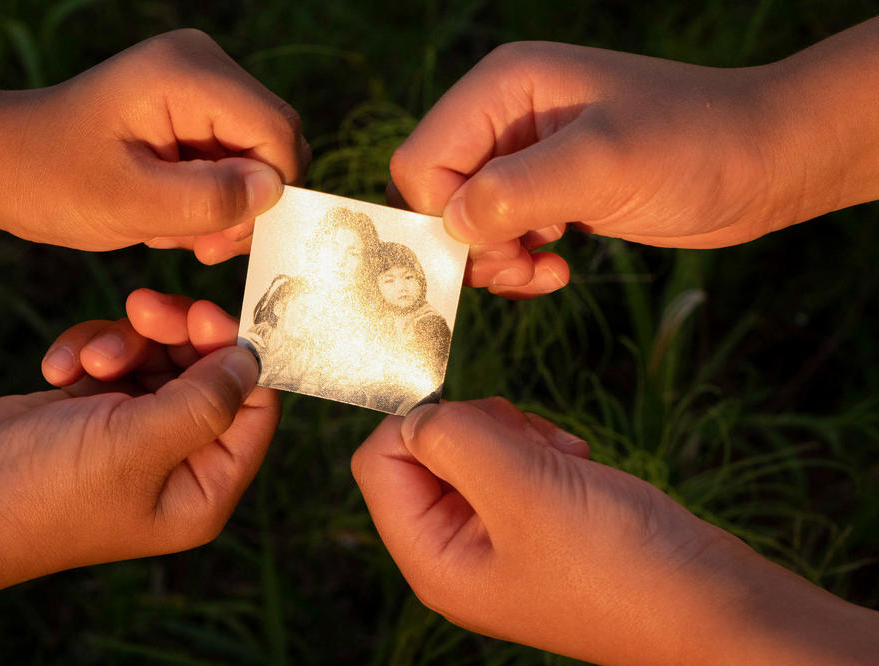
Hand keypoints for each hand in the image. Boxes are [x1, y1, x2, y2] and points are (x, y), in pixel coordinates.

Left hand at [0, 29, 309, 259]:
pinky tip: (171, 214)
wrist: (4, 164)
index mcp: (188, 74)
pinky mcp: (197, 111)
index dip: (267, 193)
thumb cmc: (50, 178)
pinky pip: (237, 163)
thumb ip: (208, 199)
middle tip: (198, 243)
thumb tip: (274, 192)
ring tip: (171, 228)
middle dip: (246, 205)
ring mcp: (202, 86)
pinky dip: (213, 200)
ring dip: (226, 209)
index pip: (278, 133)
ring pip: (260, 161)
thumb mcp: (129, 202)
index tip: (219, 237)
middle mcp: (204, 67)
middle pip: (276, 145)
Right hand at [0, 288, 277, 593]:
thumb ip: (206, 401)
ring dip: (124, 343)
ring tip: (88, 362)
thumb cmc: (49, 490)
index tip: (204, 316)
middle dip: (175, 334)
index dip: (237, 356)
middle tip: (145, 307)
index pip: (256, 408)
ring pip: (161, 355)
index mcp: (206, 486)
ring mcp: (140, 430)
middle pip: (209, 370)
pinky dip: (90, 351)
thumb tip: (251, 362)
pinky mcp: (101, 407)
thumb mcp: (138, 443)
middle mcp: (181, 458)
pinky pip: (119, 357)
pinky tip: (59, 372)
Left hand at [352, 399, 878, 664]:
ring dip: (518, 435)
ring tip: (563, 460)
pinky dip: (545, 448)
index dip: (418, 423)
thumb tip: (415, 414)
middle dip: (479, 429)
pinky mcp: (540, 522)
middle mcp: (457, 550)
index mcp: (432, 558)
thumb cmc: (617, 563)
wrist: (713, 604)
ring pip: (475, 448)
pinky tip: (579, 466)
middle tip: (530, 446)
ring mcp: (500, 537)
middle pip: (426, 450)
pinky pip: (517, 461)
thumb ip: (454, 438)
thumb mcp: (521, 488)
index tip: (480, 420)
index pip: (378, 461)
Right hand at [390, 29, 878, 296]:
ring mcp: (526, 156)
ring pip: (465, 224)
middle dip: (470, 244)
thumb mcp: (604, 162)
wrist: (764, 161)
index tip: (495, 250)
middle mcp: (504, 117)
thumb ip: (516, 190)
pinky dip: (518, 264)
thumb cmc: (695, 145)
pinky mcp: (548, 191)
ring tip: (544, 269)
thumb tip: (452, 226)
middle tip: (522, 264)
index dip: (441, 216)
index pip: (421, 162)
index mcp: (503, 88)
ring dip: (496, 262)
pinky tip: (559, 269)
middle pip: (436, 196)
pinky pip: (500, 237)